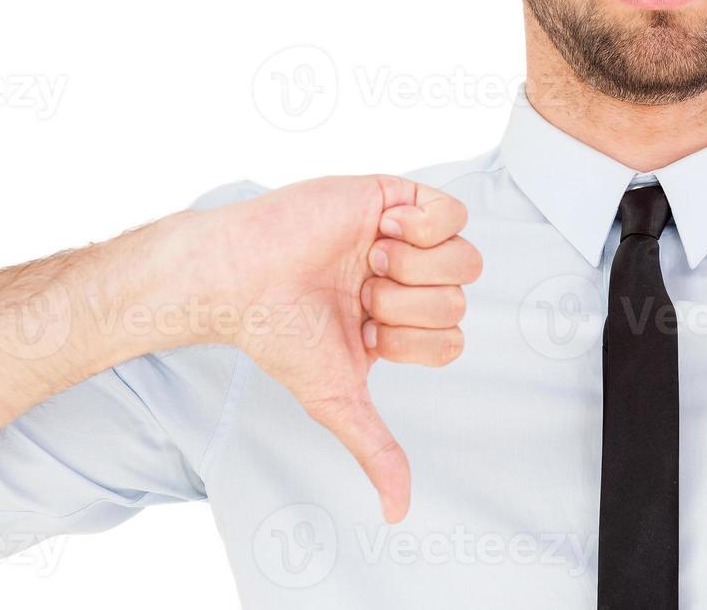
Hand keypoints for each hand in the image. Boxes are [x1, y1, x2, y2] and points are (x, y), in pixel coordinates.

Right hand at [203, 174, 480, 523]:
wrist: (240, 277)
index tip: (364, 331)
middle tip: (359, 293)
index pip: (452, 339)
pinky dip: (422, 227)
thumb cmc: (280, 334)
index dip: (413, 341)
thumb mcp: (337, 399)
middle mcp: (408, 280)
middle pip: (460, 301)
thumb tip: (398, 511)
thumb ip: (375, 449)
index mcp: (400, 322)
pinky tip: (381, 231)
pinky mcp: (396, 196)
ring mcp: (405, 236)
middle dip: (405, 306)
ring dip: (412, 268)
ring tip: (367, 262)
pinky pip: (453, 211)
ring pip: (466, 260)